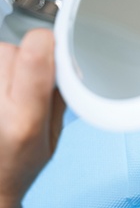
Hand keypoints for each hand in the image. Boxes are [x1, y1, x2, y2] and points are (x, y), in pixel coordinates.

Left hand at [0, 29, 63, 207]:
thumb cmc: (19, 165)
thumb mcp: (54, 134)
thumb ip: (60, 95)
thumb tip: (65, 61)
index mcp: (25, 119)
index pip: (34, 56)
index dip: (48, 42)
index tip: (56, 48)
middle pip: (11, 50)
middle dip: (27, 57)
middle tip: (30, 81)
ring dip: (7, 63)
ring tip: (10, 89)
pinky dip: (1, 72)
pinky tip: (2, 93)